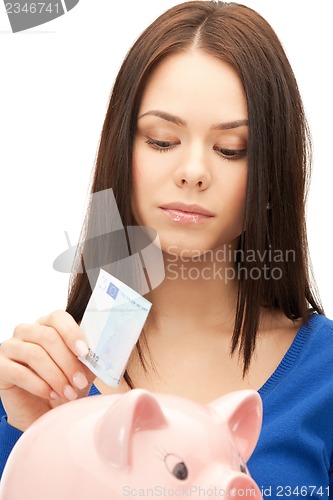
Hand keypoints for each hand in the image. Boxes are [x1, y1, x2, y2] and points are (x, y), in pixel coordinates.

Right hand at [0, 310, 94, 430]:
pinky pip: (20, 372)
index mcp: (47, 325)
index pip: (58, 317)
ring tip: (69, 393)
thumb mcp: (82, 369)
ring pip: (35, 354)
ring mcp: (10, 347)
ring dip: (56, 376)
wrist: (44, 412)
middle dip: (68, 362)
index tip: (85, 352)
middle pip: (48, 336)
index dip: (72, 333)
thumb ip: (89, 357)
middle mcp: (27, 331)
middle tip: (81, 382)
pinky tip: (51, 394)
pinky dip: (40, 385)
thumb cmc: (64, 385)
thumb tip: (103, 349)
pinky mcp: (0, 367)